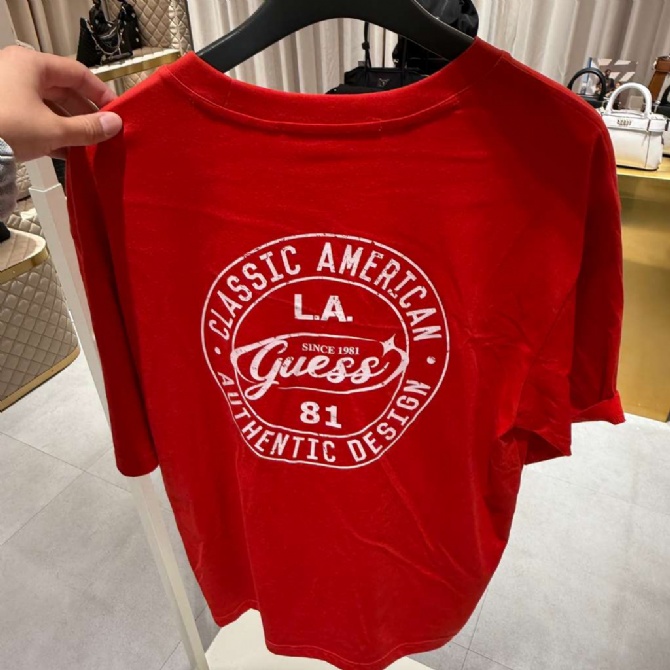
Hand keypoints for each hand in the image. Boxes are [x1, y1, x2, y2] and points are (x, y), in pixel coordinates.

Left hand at [0, 45, 122, 161]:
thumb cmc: (9, 127)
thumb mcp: (55, 130)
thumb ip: (88, 128)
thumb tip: (115, 125)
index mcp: (31, 64)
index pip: (77, 73)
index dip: (100, 93)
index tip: (116, 111)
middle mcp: (18, 71)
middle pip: (63, 90)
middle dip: (85, 114)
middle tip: (103, 132)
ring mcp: (7, 90)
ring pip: (49, 106)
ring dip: (71, 126)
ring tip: (88, 145)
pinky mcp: (1, 111)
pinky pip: (35, 118)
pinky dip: (53, 133)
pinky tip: (68, 152)